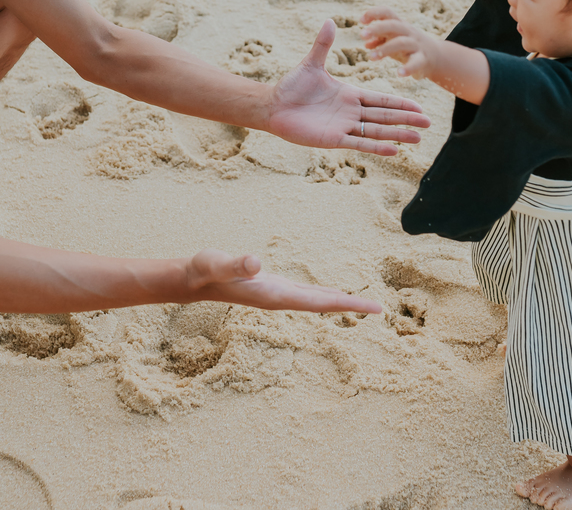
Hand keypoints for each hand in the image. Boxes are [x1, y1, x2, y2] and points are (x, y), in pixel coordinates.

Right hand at [186, 249, 382, 313]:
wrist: (192, 279)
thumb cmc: (204, 269)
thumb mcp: (218, 262)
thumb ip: (236, 263)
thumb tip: (255, 261)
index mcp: (275, 295)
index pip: (319, 302)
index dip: (346, 304)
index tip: (372, 309)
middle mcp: (280, 299)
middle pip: (323, 305)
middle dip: (350, 306)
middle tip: (379, 309)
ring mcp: (277, 295)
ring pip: (316, 301)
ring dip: (339, 302)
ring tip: (362, 304)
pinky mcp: (273, 287)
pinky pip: (306, 294)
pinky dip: (324, 295)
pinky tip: (330, 294)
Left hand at [265, 20, 429, 154]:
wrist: (273, 106)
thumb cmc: (291, 86)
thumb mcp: (311, 63)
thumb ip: (323, 45)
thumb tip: (330, 21)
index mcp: (349, 95)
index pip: (381, 99)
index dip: (400, 103)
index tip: (419, 106)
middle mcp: (350, 112)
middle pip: (384, 116)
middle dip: (407, 119)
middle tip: (428, 123)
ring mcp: (343, 127)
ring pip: (376, 131)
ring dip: (397, 135)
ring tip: (418, 138)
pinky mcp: (333, 139)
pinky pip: (358, 144)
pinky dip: (376, 147)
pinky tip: (394, 150)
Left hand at [360, 7, 441, 78]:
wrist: (436, 56)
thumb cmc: (408, 46)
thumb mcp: (394, 40)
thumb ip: (380, 39)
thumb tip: (366, 43)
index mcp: (400, 25)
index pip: (388, 13)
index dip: (374, 13)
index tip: (361, 20)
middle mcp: (408, 32)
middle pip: (393, 25)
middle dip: (377, 28)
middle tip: (361, 34)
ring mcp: (416, 45)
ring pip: (401, 43)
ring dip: (385, 49)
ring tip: (370, 57)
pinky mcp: (423, 60)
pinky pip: (416, 63)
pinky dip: (408, 68)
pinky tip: (399, 73)